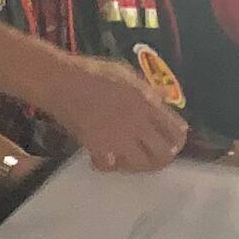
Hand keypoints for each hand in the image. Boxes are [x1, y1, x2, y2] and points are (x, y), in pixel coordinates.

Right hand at [42, 53, 184, 171]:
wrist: (61, 82)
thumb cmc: (93, 72)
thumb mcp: (126, 73)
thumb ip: (147, 88)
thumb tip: (165, 97)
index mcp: (147, 103)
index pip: (176, 131)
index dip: (177, 139)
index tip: (170, 140)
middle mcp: (137, 123)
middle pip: (164, 153)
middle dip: (162, 156)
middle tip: (153, 154)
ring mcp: (118, 138)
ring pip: (141, 165)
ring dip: (138, 164)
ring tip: (130, 159)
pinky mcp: (98, 148)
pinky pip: (111, 167)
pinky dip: (109, 166)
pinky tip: (104, 159)